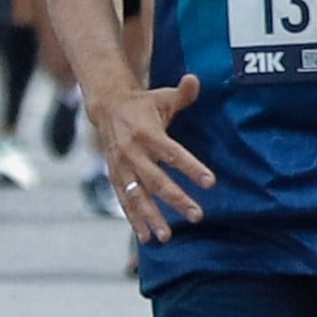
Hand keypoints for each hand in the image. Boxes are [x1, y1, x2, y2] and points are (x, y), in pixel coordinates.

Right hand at [91, 76, 213, 243]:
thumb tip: (195, 79)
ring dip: (151, 217)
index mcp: (147, 132)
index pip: (172, 153)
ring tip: (167, 236)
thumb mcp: (162, 96)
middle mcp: (132, 152)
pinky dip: (134, 220)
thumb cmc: (144, 104)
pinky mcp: (116, 177)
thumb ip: (182, 93)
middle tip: (197, 216)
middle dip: (175, 199)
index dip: (191, 167)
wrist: (106, 108)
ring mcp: (121, 167)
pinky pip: (124, 201)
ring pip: (137, 196)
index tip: (210, 182)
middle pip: (156, 180)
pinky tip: (147, 238)